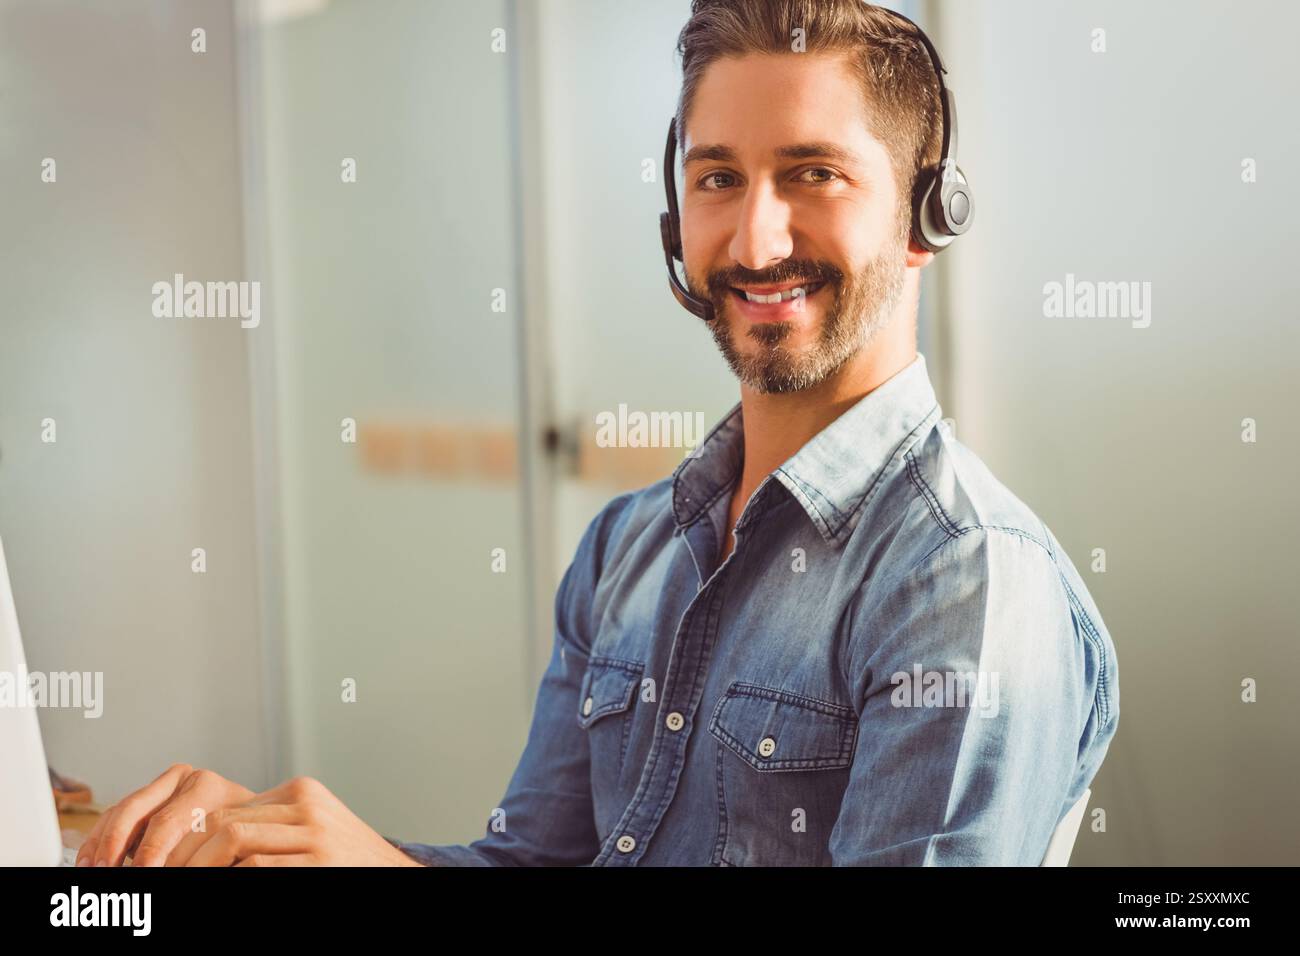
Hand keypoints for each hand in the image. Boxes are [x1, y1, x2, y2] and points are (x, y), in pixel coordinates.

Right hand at [77, 763, 254, 866]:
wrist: (254, 818)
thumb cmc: (243, 833)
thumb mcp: (228, 839)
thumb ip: (201, 854)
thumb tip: (165, 868)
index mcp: (205, 787)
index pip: (166, 822)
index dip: (149, 854)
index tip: (141, 875)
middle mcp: (181, 780)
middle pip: (135, 811)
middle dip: (114, 845)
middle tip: (104, 871)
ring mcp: (162, 787)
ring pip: (120, 812)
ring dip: (101, 843)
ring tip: (91, 868)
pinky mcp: (146, 800)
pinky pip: (115, 816)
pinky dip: (100, 839)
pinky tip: (89, 860)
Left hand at [173, 775, 422, 866]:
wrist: (395, 874)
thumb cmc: (346, 862)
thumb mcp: (312, 832)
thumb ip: (272, 827)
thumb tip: (207, 840)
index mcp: (300, 791)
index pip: (226, 809)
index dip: (188, 840)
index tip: (162, 864)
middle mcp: (306, 804)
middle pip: (223, 821)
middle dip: (184, 854)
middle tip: (158, 876)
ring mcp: (315, 833)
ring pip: (233, 840)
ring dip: (199, 867)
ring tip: (181, 884)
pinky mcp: (318, 862)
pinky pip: (257, 867)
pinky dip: (231, 880)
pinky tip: (218, 889)